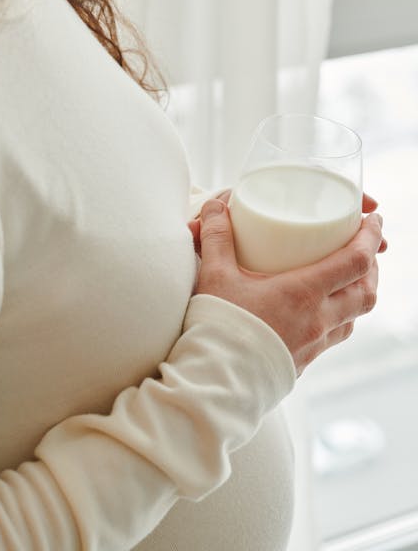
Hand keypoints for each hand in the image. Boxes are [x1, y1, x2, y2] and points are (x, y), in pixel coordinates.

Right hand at [191, 195, 384, 376]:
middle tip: (365, 246)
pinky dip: (341, 316)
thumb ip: (218, 237)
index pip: (355, 261)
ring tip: (348, 276)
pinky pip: (336, 335)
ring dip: (359, 292)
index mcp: (303, 293)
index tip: (374, 220)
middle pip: (366, 291)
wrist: (215, 384)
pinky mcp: (305, 360)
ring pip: (355, 316)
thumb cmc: (218, 330)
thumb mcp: (215, 276)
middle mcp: (318, 320)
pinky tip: (322, 309)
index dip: (370, 237)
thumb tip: (215, 206)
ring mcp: (315, 343)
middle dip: (372, 265)